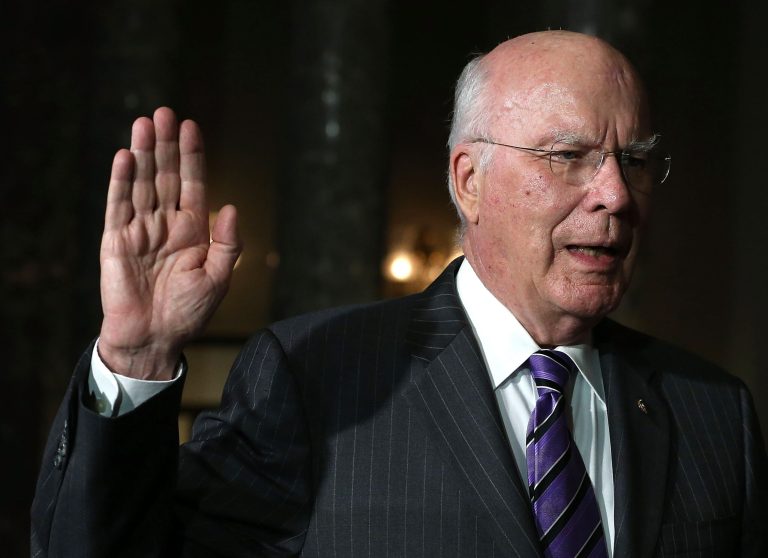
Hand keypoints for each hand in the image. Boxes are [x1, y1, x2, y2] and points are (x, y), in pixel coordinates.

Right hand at [98, 108, 240, 379]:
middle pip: (165, 176)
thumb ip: (228, 244)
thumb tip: (231, 206)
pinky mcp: (116, 240)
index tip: (193, 126)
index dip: (192, 156)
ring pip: (141, 184)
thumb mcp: (218, 278)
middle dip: (166, 145)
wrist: (156, 338)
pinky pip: (118, 206)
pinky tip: (125, 157)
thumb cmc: (190, 312)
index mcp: (193, 230)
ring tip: (144, 123)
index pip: (192, 183)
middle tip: (165, 113)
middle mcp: (166, 224)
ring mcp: (140, 230)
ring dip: (142, 154)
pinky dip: (120, 182)